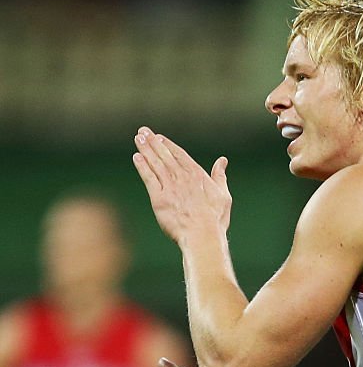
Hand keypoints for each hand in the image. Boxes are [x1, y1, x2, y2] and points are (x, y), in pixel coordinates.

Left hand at [132, 126, 230, 245]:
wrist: (202, 235)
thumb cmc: (215, 219)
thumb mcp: (223, 195)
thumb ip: (220, 176)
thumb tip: (222, 161)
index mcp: (197, 175)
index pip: (180, 155)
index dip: (169, 145)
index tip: (159, 137)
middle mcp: (182, 177)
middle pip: (165, 155)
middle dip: (153, 142)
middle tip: (143, 131)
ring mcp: (169, 187)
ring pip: (155, 164)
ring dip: (146, 150)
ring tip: (138, 139)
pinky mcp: (159, 199)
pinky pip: (149, 178)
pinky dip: (142, 167)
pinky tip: (136, 157)